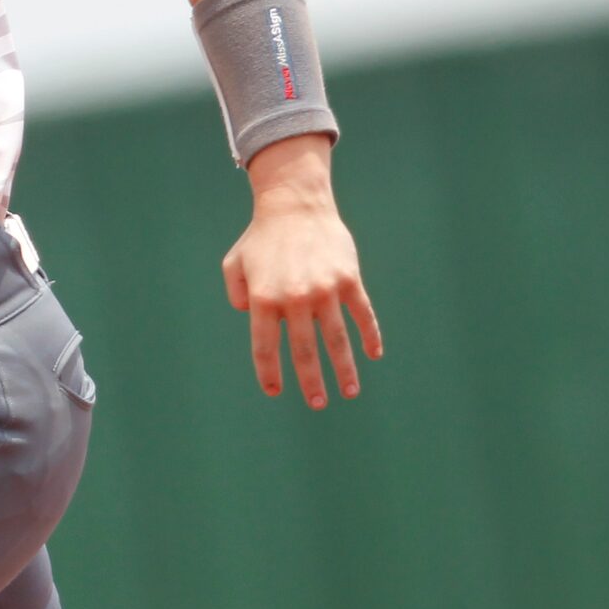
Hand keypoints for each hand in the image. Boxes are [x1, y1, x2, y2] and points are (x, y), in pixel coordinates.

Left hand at [222, 137, 382, 407]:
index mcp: (263, 298)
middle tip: (317, 403)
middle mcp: (294, 298)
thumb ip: (235, 294)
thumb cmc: (261, 238)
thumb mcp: (234, 263)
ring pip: (336, 339)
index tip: (275, 391)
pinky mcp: (349, 280)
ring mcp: (324, 289)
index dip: (269, 371)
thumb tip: (248, 318)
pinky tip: (374, 354)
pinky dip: (370, 336)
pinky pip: (363, 314)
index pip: (264, 345)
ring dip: (345, 369)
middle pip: (303, 350)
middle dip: (311, 381)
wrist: (295, 205)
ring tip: (349, 392)